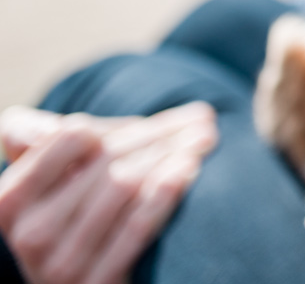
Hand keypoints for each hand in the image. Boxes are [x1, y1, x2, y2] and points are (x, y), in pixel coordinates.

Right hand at [0, 103, 218, 283]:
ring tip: (206, 138)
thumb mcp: (37, 186)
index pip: (74, 139)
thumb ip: (42, 143)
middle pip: (109, 161)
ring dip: (174, 155)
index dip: (121, 127)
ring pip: (126, 187)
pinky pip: (136, 228)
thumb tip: (79, 126)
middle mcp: (29, 234)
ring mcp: (61, 264)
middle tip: (204, 119)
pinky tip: (190, 170)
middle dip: (162, 135)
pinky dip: (166, 193)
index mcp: (9, 201)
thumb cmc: (57, 223)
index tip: (158, 123)